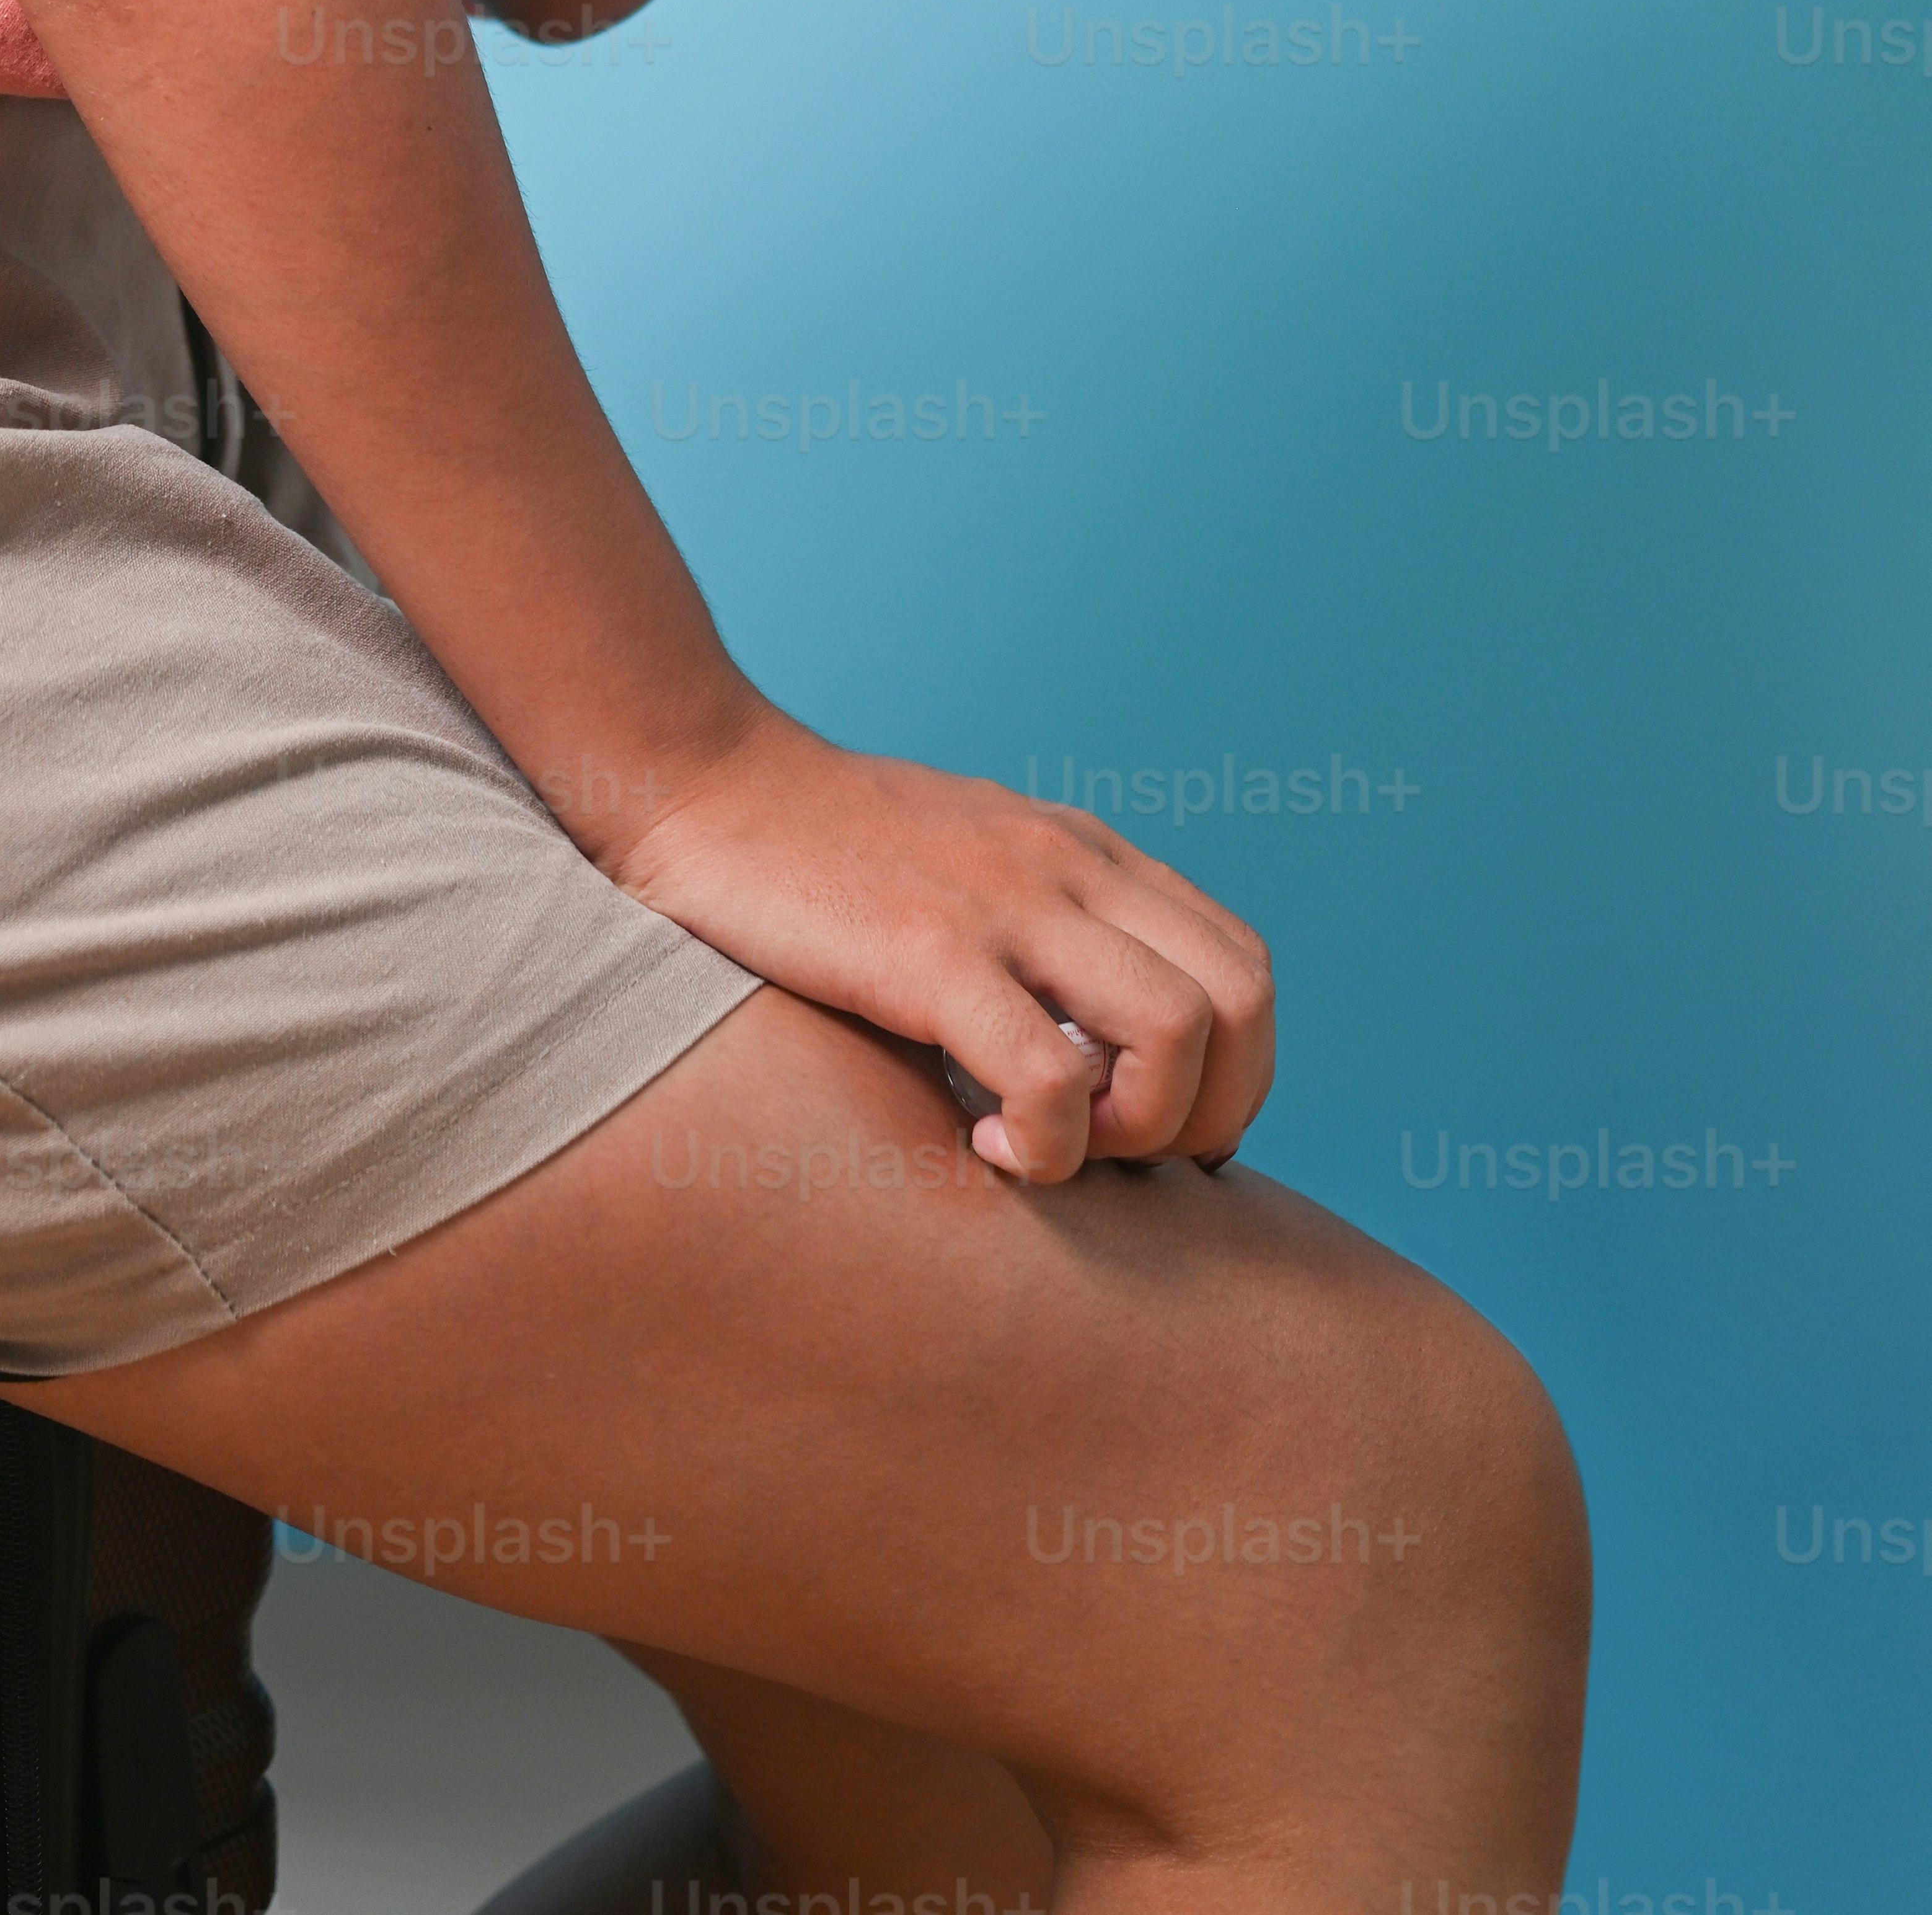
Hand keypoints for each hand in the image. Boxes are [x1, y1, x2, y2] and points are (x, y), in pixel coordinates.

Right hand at [606, 697, 1275, 1180]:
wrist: (695, 782)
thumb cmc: (812, 852)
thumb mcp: (964, 866)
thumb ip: (1036, 931)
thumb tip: (1092, 1060)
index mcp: (1082, 852)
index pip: (1241, 968)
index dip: (1230, 1074)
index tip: (1144, 1133)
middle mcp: (1067, 867)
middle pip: (1244, 1001)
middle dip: (1210, 1112)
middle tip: (1113, 1156)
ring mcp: (1004, 904)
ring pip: (1178, 1031)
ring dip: (1137, 1129)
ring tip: (1048, 1149)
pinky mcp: (929, 952)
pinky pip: (1049, 1078)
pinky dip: (1043, 1146)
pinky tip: (978, 1150)